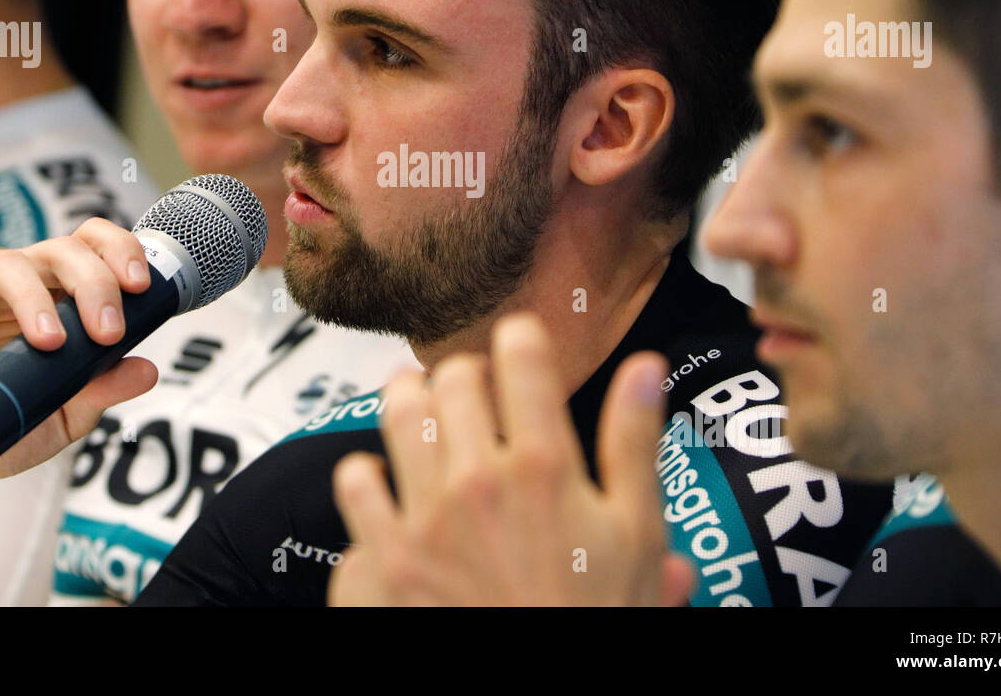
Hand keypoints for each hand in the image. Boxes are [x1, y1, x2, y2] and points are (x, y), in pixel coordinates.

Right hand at [0, 217, 158, 480]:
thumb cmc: (2, 420)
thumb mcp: (63, 414)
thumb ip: (102, 390)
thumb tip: (148, 370)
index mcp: (55, 291)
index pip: (91, 245)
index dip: (118, 251)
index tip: (141, 287)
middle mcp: (14, 279)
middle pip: (58, 250)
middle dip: (92, 283)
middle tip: (106, 332)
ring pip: (3, 265)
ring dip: (33, 300)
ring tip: (50, 344)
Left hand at [328, 312, 694, 605]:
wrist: (545, 695)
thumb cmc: (593, 620)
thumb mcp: (635, 533)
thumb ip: (633, 443)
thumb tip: (645, 369)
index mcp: (544, 466)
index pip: (520, 354)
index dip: (521, 340)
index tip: (521, 347)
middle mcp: (478, 480)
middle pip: (453, 376)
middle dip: (468, 374)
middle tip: (479, 394)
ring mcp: (426, 518)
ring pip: (397, 411)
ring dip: (412, 401)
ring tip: (426, 412)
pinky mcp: (387, 557)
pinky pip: (355, 482)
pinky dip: (369, 474)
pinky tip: (391, 483)